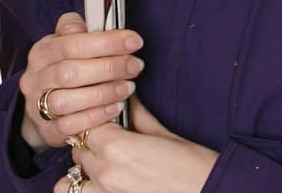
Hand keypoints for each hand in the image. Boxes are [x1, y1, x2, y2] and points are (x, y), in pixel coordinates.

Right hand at [18, 12, 142, 151]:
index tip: (134, 41)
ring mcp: (38, 106)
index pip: (71, 43)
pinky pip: (69, 126)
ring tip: (128, 87)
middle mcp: (36, 78)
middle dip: (109, 68)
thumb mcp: (64, 44)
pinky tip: (115, 108)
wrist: (39, 108)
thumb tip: (93, 24)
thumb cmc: (61, 69)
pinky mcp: (47, 130)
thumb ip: (76, 30)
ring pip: (67, 101)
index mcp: (41, 52)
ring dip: (103, 93)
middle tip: (135, 66)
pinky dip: (95, 117)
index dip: (105, 42)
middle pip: (70, 72)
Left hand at [54, 98, 217, 192]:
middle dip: (91, 142)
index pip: (87, 123)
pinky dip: (86, 189)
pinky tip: (101, 184)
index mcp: (115, 147)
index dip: (98, 119)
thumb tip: (126, 98)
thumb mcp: (163, 133)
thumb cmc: (193, 166)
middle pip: (79, 149)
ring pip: (73, 177)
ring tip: (102, 166)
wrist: (208, 191)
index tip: (108, 119)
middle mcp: (105, 172)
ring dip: (83, 170)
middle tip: (110, 140)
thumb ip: (137, 115)